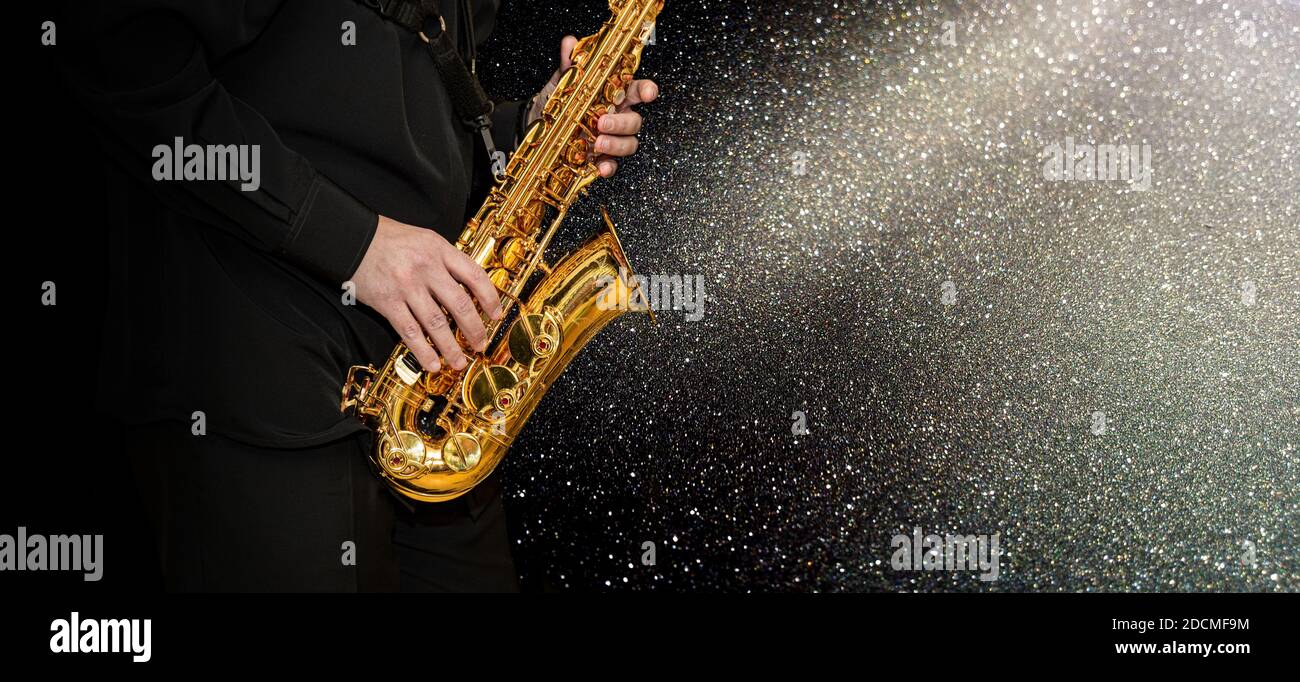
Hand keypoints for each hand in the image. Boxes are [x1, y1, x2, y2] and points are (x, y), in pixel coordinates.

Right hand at [351, 216, 502, 372]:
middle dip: (475, 329)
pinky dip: (423, 351)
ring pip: (437, 323)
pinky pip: (410, 332)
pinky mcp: (388, 302)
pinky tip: (432, 364)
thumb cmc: (391, 240)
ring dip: (451, 347)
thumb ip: (446, 261)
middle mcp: (426, 268)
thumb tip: (469, 288)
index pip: (475, 276)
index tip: (496, 315)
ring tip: (459, 362)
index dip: (490, 298)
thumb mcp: (425, 240)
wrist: (353, 239)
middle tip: (480, 345)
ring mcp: (407, 286)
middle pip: (460, 304)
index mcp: (439, 250)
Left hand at [530, 35, 659, 177]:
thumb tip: (570, 43)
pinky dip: (609, 168)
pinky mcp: (601, 159)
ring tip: (597, 143)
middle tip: (602, 122)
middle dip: (622, 122)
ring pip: (629, 143)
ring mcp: (611, 139)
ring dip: (617, 144)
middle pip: (635, 121)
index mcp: (613, 96)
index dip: (647, 90)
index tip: (649, 92)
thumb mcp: (561, 83)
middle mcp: (616, 118)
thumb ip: (569, 66)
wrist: (535, 129)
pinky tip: (599, 167)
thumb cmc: (556, 104)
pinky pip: (614, 166)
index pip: (636, 91)